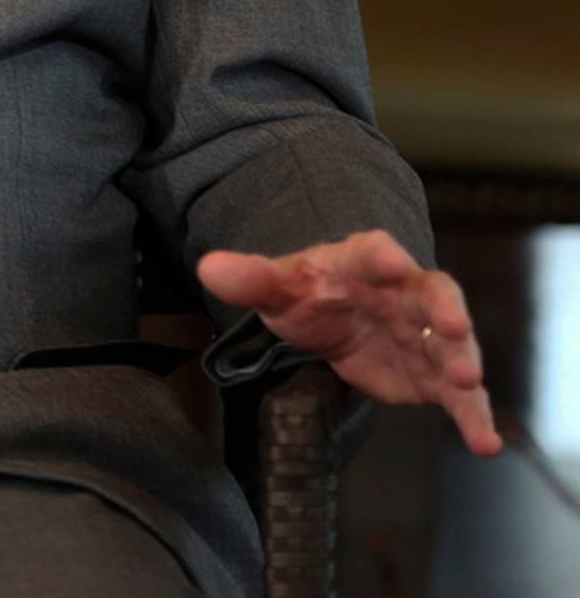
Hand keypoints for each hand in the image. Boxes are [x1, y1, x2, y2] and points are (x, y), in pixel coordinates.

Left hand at [199, 228, 499, 455]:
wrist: (331, 320)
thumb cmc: (308, 293)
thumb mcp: (277, 287)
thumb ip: (249, 278)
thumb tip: (207, 267)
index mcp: (362, 262)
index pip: (373, 252)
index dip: (382, 256)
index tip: (391, 261)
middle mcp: (405, 294)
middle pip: (433, 295)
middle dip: (445, 311)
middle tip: (455, 328)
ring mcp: (424, 335)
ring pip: (453, 345)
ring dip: (463, 362)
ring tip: (467, 381)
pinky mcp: (432, 375)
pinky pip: (460, 396)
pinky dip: (474, 416)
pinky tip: (485, 442)